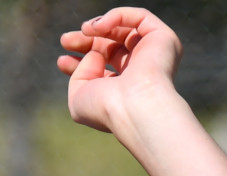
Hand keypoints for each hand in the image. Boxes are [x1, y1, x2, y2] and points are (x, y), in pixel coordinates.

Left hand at [57, 8, 183, 134]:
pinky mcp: (164, 40)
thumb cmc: (106, 109)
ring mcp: (154, 54)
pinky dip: (116, 16)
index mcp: (125, 87)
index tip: (62, 60)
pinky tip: (98, 27)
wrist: (133, 109)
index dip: (80, 59)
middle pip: (110, 45)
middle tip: (65, 41)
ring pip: (124, 28)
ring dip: (99, 26)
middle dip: (85, 40)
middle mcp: (141, 70)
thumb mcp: (78, 96)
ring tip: (84, 31)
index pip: (102, 65)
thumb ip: (78, 74)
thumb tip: (95, 53)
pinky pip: (139, 17)